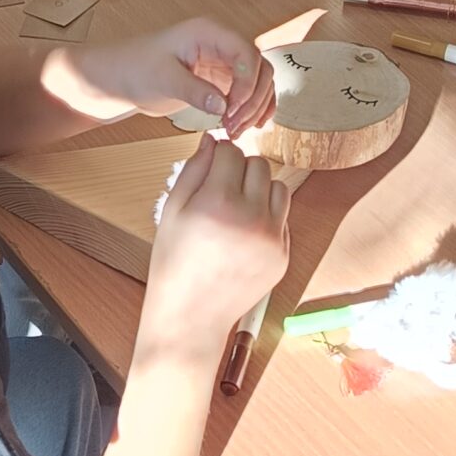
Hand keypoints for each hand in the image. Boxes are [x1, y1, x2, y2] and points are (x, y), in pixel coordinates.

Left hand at [47, 20, 275, 134]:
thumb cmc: (134, 69)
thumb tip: (224, 105)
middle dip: (253, 99)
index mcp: (208, 33)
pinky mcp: (220, 79)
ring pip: (258, 81)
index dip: (247, 83)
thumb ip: (194, 91)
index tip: (232, 109)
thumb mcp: (163, 79)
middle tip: (235, 125)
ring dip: (255, 107)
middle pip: (259, 68)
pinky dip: (253, 108)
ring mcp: (222, 61)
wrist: (119, 78)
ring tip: (237, 131)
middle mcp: (221, 44)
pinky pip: (248, 92)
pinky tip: (250, 126)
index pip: (246, 53)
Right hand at [142, 135, 289, 365]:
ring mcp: (272, 238)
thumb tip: (212, 139)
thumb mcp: (171, 211)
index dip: (218, 156)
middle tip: (221, 190)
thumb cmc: (174, 263)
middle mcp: (252, 217)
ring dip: (259, 189)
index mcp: (219, 202)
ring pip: (278, 186)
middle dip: (240, 170)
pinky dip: (267, 216)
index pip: (232, 151)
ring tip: (236, 209)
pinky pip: (283, 217)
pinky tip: (244, 233)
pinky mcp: (284, 255)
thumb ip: (193, 169)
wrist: (191, 315)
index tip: (210, 170)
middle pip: (259, 164)